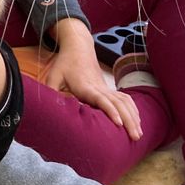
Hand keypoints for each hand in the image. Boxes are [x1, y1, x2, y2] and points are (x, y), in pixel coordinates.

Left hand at [44, 18, 141, 139]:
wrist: (78, 47)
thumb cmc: (64, 64)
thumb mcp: (53, 75)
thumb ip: (50, 91)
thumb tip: (46, 108)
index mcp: (86, 86)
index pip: (101, 100)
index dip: (110, 111)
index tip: (119, 124)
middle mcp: (99, 88)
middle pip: (118, 104)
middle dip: (128, 120)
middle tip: (135, 137)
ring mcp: (105, 88)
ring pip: (124, 102)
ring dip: (133, 117)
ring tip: (139, 134)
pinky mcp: (107, 89)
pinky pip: (124, 99)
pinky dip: (132, 109)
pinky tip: (137, 120)